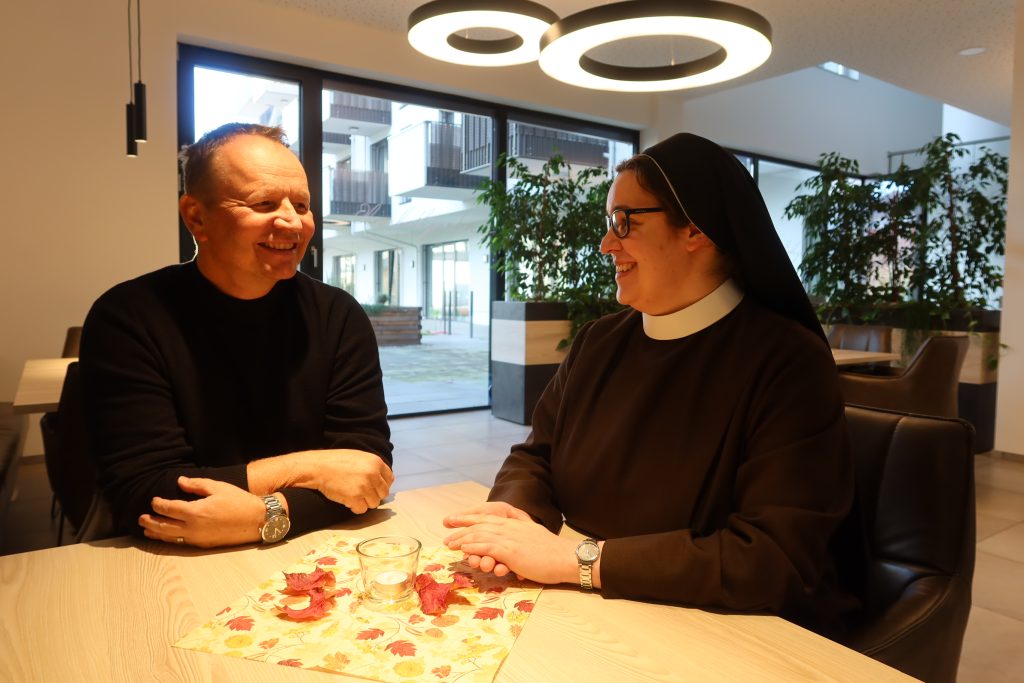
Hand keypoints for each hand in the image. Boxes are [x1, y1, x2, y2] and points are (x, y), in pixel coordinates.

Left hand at [139, 476, 266, 547]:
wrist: (257, 521)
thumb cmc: (239, 501)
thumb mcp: (218, 487)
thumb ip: (197, 485)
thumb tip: (180, 481)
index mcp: (196, 511)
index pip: (169, 508)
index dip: (158, 504)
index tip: (153, 500)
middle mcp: (193, 528)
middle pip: (164, 526)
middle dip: (151, 521)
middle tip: (141, 518)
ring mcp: (198, 538)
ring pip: (170, 538)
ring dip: (157, 533)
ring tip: (147, 529)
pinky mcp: (204, 545)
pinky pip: (181, 542)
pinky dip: (170, 539)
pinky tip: (166, 536)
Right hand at [307, 449, 393, 513]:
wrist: (318, 467)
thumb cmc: (336, 461)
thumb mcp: (359, 456)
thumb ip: (372, 466)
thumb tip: (381, 479)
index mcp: (376, 462)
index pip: (390, 479)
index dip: (382, 485)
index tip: (375, 488)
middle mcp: (373, 474)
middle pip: (383, 493)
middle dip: (374, 495)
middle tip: (363, 493)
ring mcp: (364, 487)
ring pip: (374, 503)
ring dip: (365, 502)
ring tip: (354, 496)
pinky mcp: (355, 498)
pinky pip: (362, 510)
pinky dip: (355, 508)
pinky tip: (348, 501)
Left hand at [443, 513, 579, 584]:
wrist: (566, 558)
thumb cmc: (552, 551)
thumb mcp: (533, 534)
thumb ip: (520, 531)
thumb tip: (510, 533)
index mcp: (514, 523)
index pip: (487, 517)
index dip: (468, 518)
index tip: (454, 520)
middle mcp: (509, 527)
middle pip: (479, 524)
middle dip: (460, 528)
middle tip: (446, 533)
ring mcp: (509, 538)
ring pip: (480, 535)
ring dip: (462, 539)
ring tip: (449, 543)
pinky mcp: (510, 551)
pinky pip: (487, 546)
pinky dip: (473, 546)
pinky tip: (464, 548)